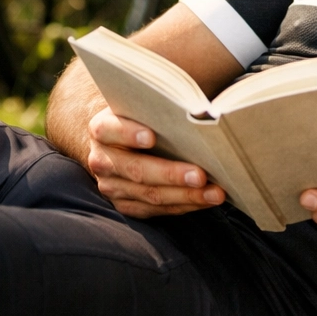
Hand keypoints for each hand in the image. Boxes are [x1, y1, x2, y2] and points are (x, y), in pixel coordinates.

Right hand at [86, 107, 225, 217]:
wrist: (121, 139)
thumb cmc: (141, 116)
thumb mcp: (143, 105)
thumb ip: (162, 105)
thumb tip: (199, 109)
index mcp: (102, 128)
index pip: (110, 129)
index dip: (129, 133)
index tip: (152, 137)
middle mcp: (102, 160)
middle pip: (136, 170)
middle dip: (171, 174)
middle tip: (201, 175)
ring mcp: (111, 186)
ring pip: (149, 195)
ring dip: (186, 196)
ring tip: (214, 193)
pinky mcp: (125, 205)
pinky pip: (156, 210)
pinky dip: (184, 205)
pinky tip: (206, 200)